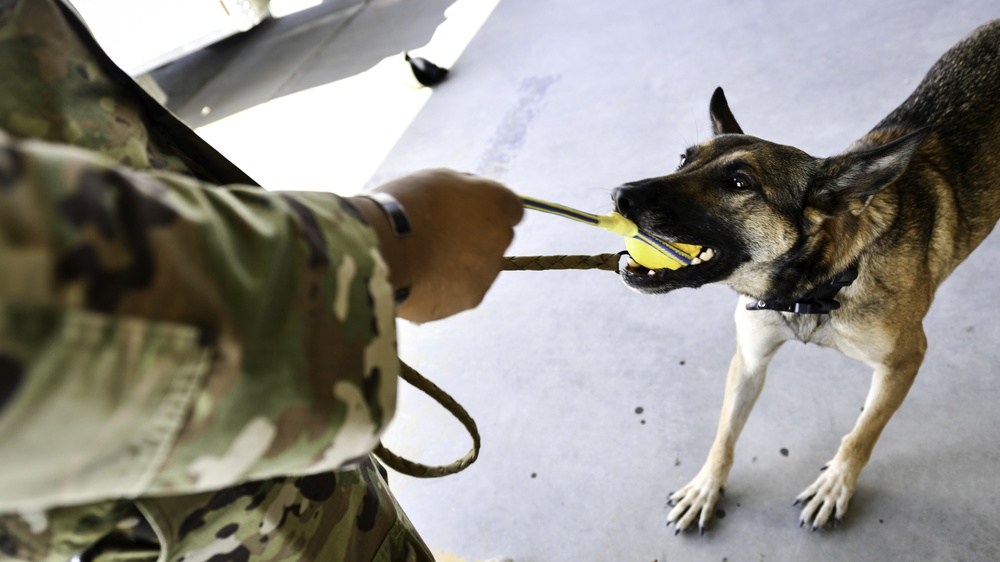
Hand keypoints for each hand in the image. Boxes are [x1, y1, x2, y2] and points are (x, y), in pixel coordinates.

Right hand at [349, 169, 522, 322]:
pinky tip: (419, 276)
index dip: (488, 211)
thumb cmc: (406, 206)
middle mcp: (502, 238)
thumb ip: (465, 191)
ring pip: (478, 267)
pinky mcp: (471, 299)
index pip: (512, 210)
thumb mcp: (439, 179)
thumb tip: (472, 200)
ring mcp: (488, 272)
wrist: (383, 249)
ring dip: (459, 263)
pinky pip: (460, 290)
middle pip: (496, 240)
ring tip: (422, 258)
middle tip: (440, 236)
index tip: (467, 213)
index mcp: (498, 203)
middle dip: (475, 238)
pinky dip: (445, 285)